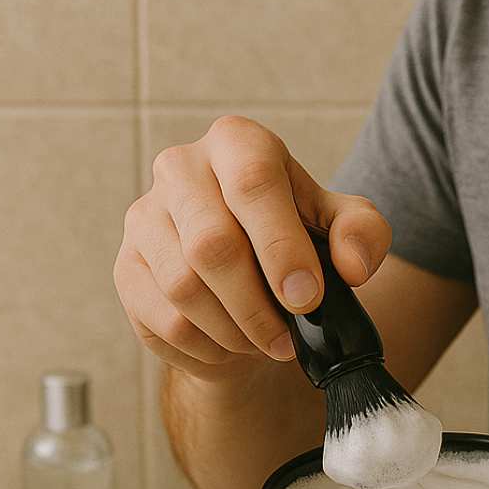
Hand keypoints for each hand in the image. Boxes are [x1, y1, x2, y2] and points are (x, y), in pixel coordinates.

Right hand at [114, 116, 391, 381]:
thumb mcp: (343, 227)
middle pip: (212, 244)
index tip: (307, 298)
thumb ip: (362, 233)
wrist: (246, 277)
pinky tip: (232, 345)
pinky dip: (208, 346)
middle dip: (258, 306)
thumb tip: (352, 266)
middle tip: (288, 338)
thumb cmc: (297, 239)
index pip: (252, 184)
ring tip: (267, 342)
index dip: (282, 248)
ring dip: (235, 331)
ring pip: (184, 288)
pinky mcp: (127, 267)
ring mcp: (145, 217)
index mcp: (238, 142)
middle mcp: (181, 168)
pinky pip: (164, 320)